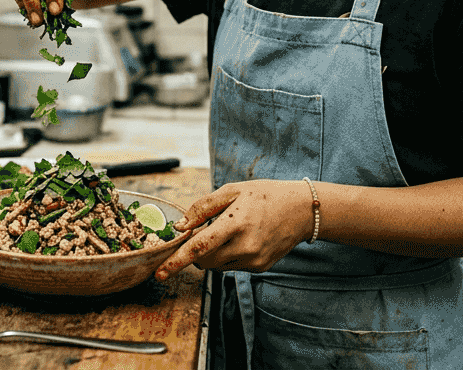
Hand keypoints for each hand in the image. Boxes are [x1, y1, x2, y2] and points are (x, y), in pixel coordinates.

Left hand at [155, 180, 312, 279]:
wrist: (302, 210)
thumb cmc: (264, 195)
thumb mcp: (232, 191)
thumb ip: (203, 208)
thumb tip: (181, 226)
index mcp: (236, 223)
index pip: (200, 247)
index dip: (177, 261)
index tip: (160, 273)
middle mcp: (246, 246)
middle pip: (204, 261)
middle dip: (195, 252)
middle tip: (203, 232)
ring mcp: (254, 260)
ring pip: (217, 266)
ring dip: (212, 254)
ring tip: (229, 231)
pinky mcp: (259, 267)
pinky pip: (232, 266)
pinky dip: (227, 255)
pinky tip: (242, 238)